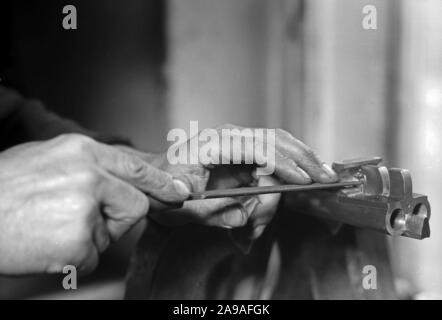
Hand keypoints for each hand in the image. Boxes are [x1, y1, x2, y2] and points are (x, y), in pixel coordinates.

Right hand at [0, 134, 188, 274]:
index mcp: (82, 151)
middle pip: (135, 204)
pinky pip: (92, 257)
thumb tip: (122, 177)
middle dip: (116, 218)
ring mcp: (85, 208)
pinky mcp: (78, 241)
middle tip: (81, 220)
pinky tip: (46, 245)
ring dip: (89, 238)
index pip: (135, 168)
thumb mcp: (47, 158)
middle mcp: (89, 175)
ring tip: (52, 228)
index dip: (160, 184)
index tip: (177, 193)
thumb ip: (89, 165)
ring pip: (112, 233)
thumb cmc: (3, 188)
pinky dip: (73, 258)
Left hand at [126, 124, 337, 239]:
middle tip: (327, 177)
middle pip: (276, 140)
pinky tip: (305, 172)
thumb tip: (249, 216)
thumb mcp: (185, 206)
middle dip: (303, 159)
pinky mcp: (243, 151)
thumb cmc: (164, 187)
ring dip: (302, 159)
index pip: (257, 148)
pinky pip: (273, 153)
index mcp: (214, 144)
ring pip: (279, 143)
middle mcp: (230, 136)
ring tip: (322, 174)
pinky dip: (290, 163)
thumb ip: (217, 212)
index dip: (282, 165)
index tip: (303, 181)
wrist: (155, 177)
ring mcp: (238, 141)